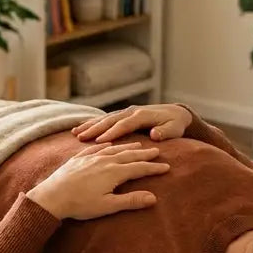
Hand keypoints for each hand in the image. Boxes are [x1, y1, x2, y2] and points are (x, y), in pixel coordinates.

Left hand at [26, 143, 168, 220]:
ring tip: (138, 145)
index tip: (166, 167)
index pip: (139, 168)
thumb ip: (131, 201)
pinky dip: (106, 145)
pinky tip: (109, 145)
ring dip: (127, 147)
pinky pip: (95, 148)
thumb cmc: (80, 205)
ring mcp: (90, 158)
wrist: (51, 197)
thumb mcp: (108, 206)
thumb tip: (153, 198)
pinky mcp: (78, 159)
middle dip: (144, 154)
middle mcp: (104, 161)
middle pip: (129, 155)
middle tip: (157, 151)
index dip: (153, 168)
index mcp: (114, 172)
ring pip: (113, 149)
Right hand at [72, 104, 193, 143]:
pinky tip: (79, 129)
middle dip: (95, 128)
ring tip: (76, 133)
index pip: (125, 124)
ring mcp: (125, 112)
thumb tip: (155, 134)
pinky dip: (92, 123)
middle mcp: (131, 111)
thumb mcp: (174, 129)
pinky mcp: (122, 115)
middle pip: (110, 120)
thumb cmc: (175, 125)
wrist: (176, 113)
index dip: (113, 132)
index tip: (100, 141)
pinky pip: (104, 119)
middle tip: (81, 137)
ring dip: (90, 125)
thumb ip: (166, 132)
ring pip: (104, 118)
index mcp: (142, 115)